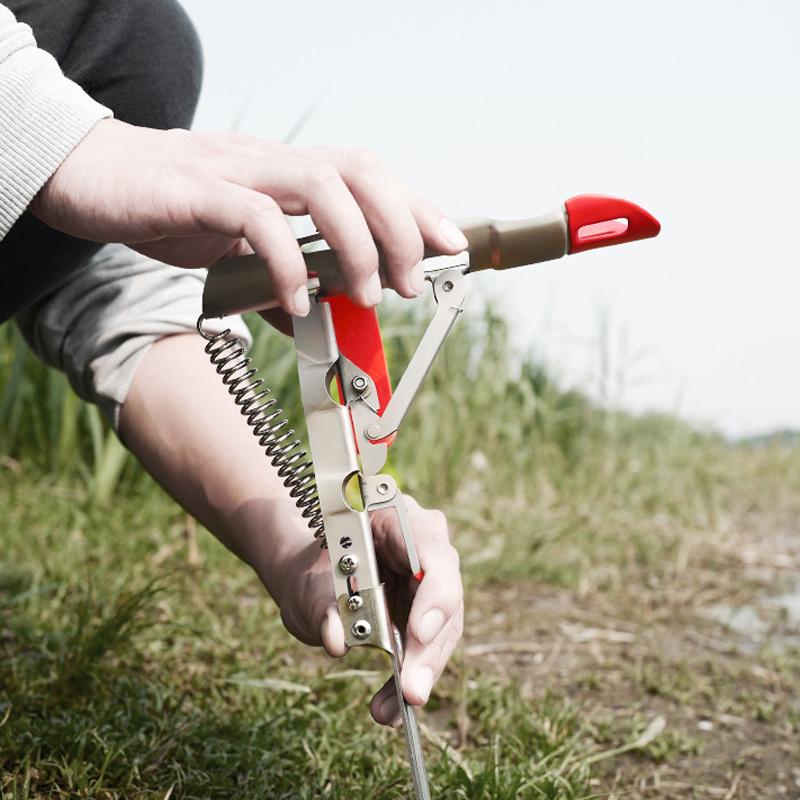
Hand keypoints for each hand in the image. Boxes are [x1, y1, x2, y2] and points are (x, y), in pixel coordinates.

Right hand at [31, 119, 467, 315]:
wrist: (94, 177)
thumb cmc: (172, 208)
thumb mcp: (236, 250)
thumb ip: (277, 281)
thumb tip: (312, 320)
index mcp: (290, 174)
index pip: (370, 178)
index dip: (417, 208)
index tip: (451, 246)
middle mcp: (274, 163)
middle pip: (362, 173)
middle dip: (402, 228)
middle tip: (411, 284)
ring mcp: (238, 172)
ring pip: (322, 186)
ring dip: (357, 244)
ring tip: (367, 294)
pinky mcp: (198, 192)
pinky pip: (257, 220)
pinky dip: (287, 262)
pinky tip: (296, 299)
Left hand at [275, 496, 462, 726]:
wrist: (310, 580)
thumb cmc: (309, 574)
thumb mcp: (305, 585)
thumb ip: (321, 605)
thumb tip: (337, 639)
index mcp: (394, 514)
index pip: (429, 548)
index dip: (433, 591)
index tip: (419, 631)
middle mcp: (422, 542)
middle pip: (443, 592)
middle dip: (428, 647)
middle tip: (411, 692)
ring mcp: (429, 577)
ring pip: (442, 625)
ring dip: (420, 670)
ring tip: (388, 710)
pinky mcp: (428, 609)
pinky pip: (429, 643)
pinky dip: (411, 675)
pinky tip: (391, 706)